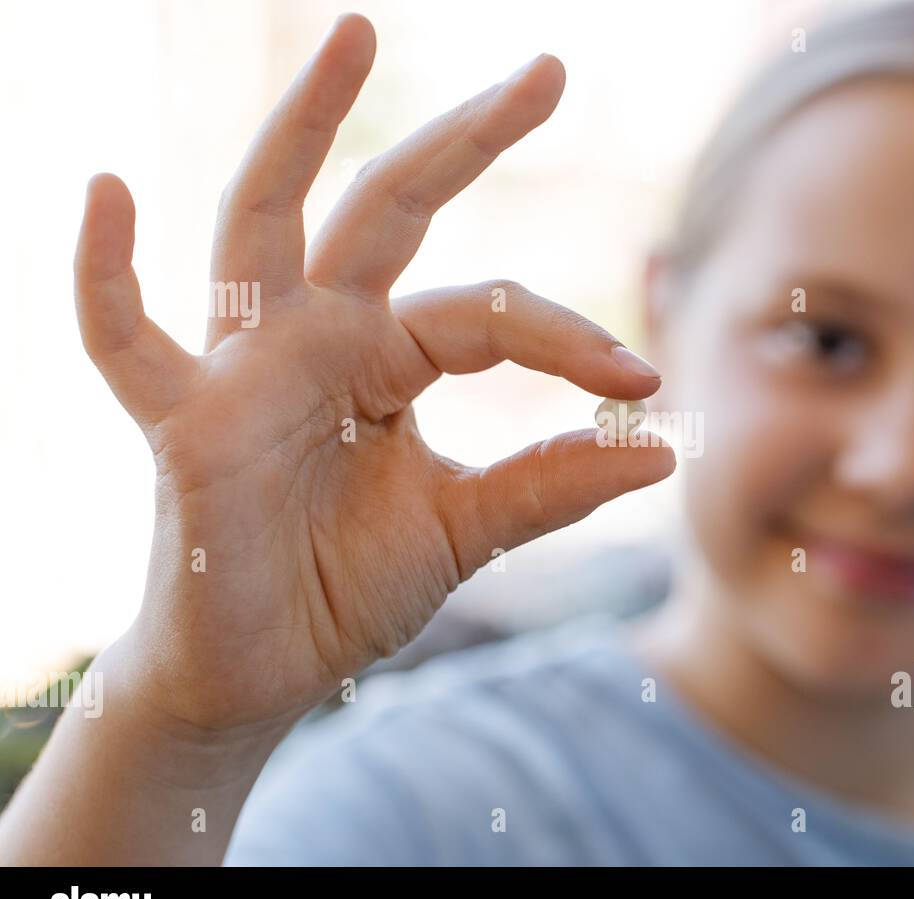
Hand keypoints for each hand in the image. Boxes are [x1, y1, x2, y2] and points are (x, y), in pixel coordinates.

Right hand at [73, 14, 673, 736]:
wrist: (267, 674)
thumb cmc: (349, 588)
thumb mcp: (467, 528)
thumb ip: (551, 483)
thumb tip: (662, 451)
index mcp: (389, 357)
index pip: (490, 314)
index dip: (571, 340)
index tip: (645, 383)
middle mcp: (320, 338)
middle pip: (390, 209)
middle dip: (465, 140)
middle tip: (547, 71)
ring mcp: (247, 368)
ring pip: (266, 221)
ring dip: (303, 128)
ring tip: (355, 36)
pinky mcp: (184, 423)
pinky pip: (124, 341)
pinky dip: (104, 274)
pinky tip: (105, 192)